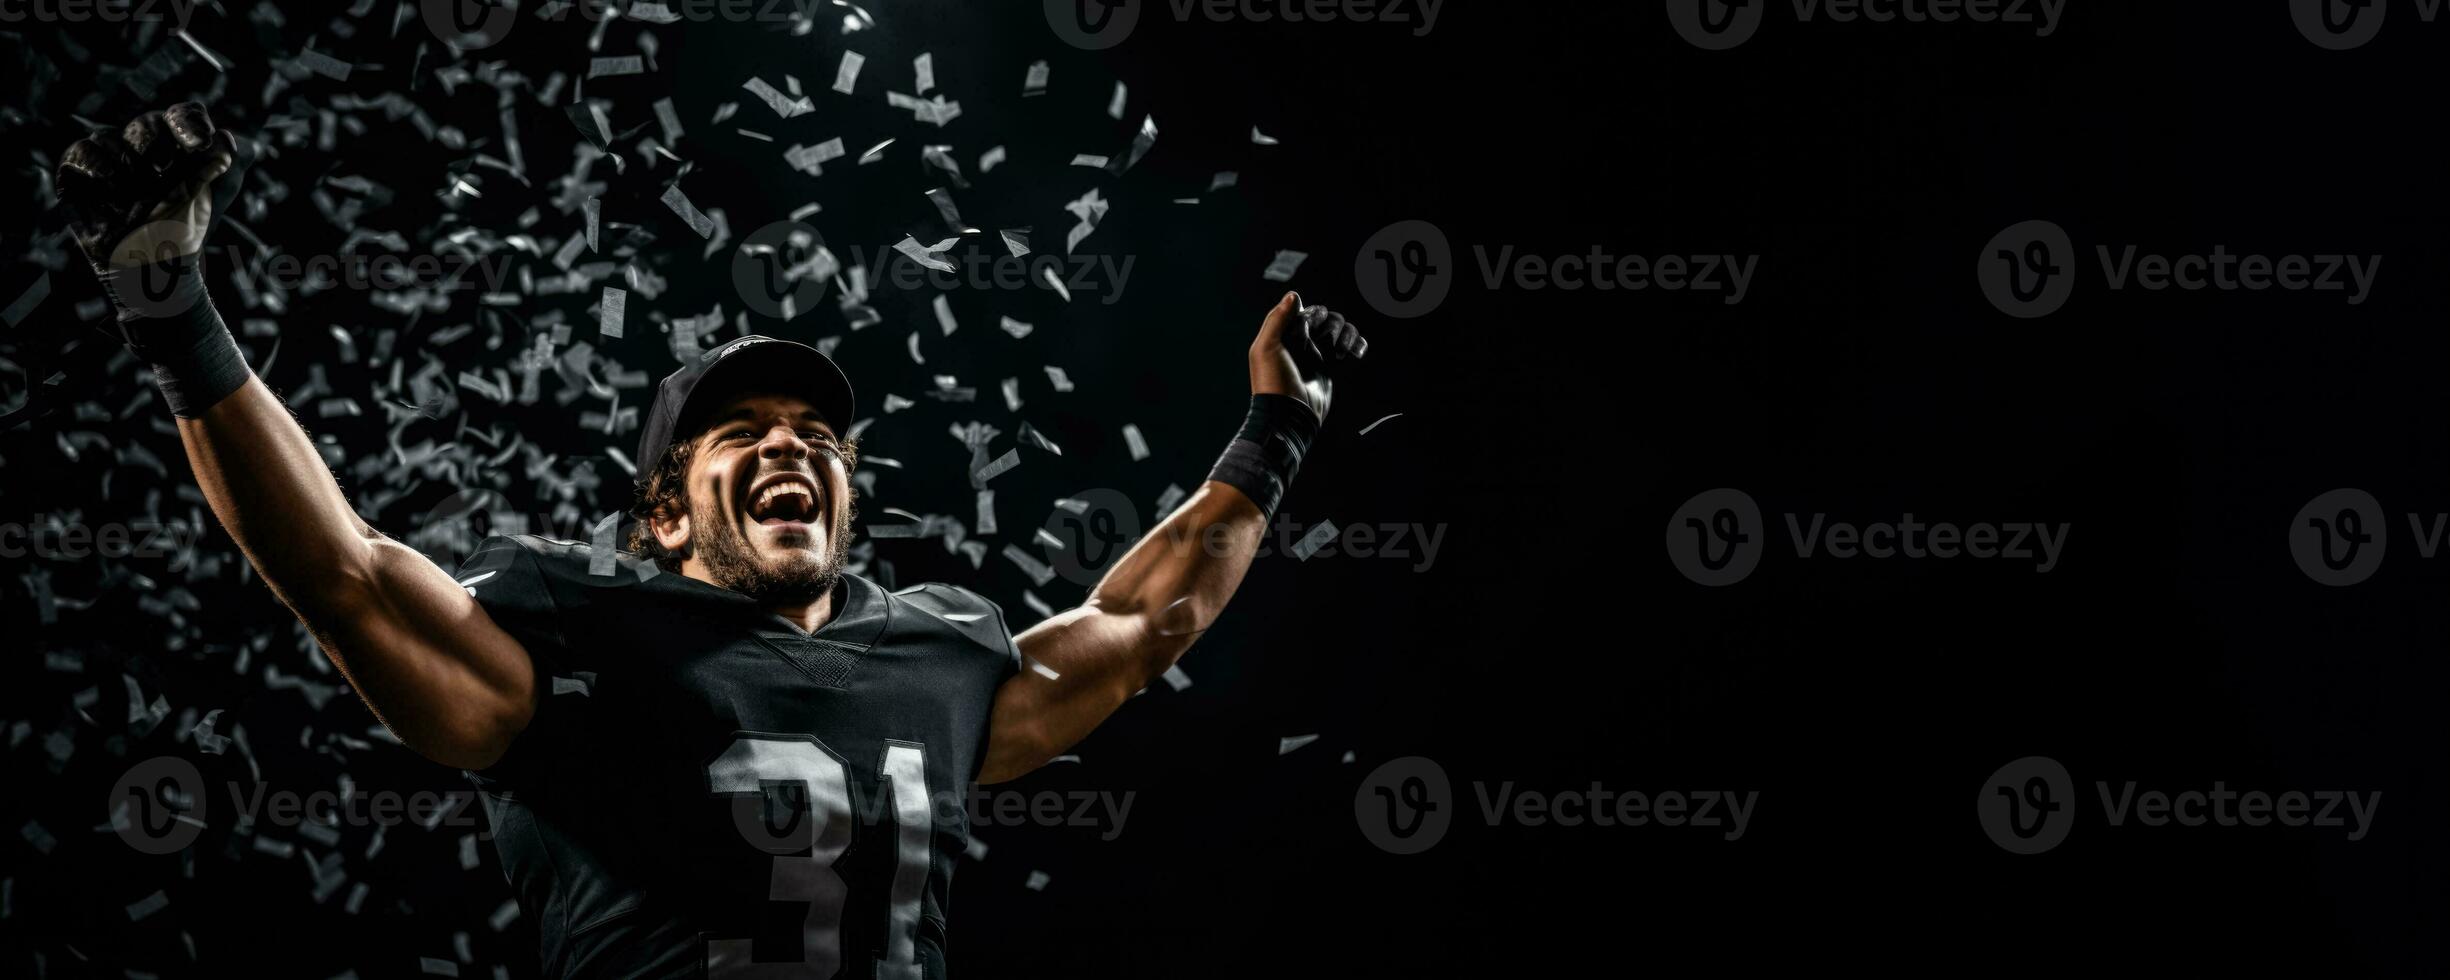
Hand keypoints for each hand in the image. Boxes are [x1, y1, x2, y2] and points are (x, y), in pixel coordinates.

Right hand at [55, 101, 243, 270]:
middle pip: (148, 123)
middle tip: (165, 172)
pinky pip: (80, 151)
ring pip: (111, 136)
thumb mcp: (216, 195)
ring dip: (129, 163)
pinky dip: (94, 161)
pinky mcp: (77, 171)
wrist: (154, 265)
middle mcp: (142, 144)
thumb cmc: (187, 229)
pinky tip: (109, 177)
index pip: (183, 115)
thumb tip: (228, 136)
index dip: (191, 123)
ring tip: (140, 194)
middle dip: (159, 146)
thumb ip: (229, 162)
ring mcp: (109, 156)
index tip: (202, 144)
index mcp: (178, 143)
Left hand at [1249, 291, 1367, 423]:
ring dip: (1347, 334)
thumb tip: (1294, 295)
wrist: (1289, 415)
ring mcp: (1317, 354)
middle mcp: (1301, 342)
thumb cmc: (1273, 382)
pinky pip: (1348, 346)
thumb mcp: (1266, 347)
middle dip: (1332, 324)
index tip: (1311, 326)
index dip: (1312, 314)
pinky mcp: (1330, 367)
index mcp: (1284, 335)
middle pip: (1325, 317)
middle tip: (1326, 341)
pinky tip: (1356, 353)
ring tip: (1342, 352)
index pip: (1304, 311)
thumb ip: (1277, 319)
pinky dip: (1356, 344)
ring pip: (1339, 329)